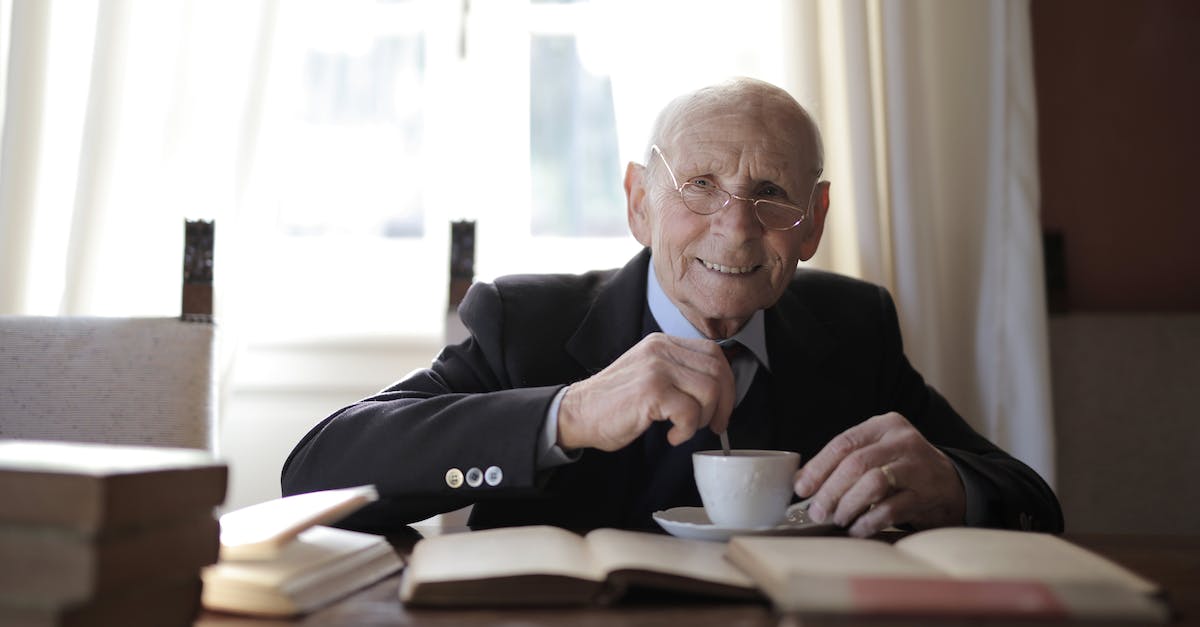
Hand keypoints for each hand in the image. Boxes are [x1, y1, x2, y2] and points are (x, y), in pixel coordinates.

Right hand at [557, 333, 735, 451]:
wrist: (578, 414)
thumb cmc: (614, 403)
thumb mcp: (650, 376)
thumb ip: (678, 373)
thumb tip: (718, 390)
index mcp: (663, 343)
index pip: (714, 354)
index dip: (727, 383)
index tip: (722, 408)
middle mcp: (661, 350)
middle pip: (717, 370)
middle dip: (724, 404)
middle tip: (713, 425)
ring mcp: (656, 368)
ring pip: (709, 391)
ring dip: (703, 418)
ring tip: (684, 429)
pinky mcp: (651, 391)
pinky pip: (690, 412)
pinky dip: (687, 431)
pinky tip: (672, 436)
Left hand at [793, 412, 965, 536]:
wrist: (951, 484)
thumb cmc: (902, 468)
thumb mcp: (877, 453)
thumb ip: (844, 462)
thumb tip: (802, 483)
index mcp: (885, 425)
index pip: (844, 443)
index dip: (818, 467)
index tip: (801, 488)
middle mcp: (903, 440)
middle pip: (856, 464)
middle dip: (830, 491)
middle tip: (816, 512)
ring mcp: (918, 466)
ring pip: (873, 483)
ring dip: (849, 505)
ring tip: (837, 519)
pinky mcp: (928, 493)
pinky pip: (891, 509)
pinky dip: (869, 522)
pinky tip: (857, 529)